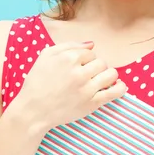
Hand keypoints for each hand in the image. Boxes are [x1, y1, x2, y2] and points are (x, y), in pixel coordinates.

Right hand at [13, 41, 127, 130]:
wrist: (33, 110)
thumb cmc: (37, 82)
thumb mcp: (46, 56)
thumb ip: (69, 45)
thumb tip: (92, 44)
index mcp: (68, 58)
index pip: (90, 53)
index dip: (86, 59)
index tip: (79, 67)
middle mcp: (79, 72)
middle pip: (101, 62)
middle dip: (96, 67)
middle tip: (87, 75)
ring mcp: (87, 89)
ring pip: (111, 74)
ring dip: (108, 75)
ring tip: (101, 80)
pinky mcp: (92, 104)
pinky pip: (115, 92)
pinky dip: (120, 88)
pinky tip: (118, 86)